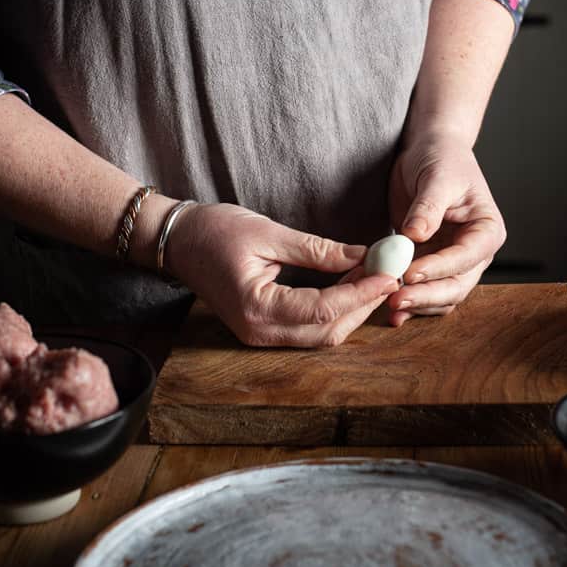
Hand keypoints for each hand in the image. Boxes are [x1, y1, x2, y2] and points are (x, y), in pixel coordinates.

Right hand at [164, 203, 397, 346]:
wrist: (177, 240)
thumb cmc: (214, 231)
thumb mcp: (268, 233)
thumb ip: (317, 250)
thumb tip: (363, 256)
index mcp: (256, 309)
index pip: (323, 309)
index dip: (361, 292)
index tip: (388, 272)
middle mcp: (259, 332)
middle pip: (328, 330)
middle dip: (363, 303)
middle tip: (387, 272)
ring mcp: (260, 335)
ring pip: (322, 334)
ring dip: (352, 308)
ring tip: (372, 275)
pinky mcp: (264, 327)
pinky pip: (309, 328)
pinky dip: (335, 309)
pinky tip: (349, 284)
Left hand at [387, 134, 505, 325]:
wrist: (429, 152)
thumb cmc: (441, 159)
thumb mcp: (436, 176)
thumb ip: (428, 207)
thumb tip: (415, 235)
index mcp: (486, 230)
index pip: (466, 258)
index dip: (438, 269)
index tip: (409, 273)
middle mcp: (474, 252)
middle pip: (456, 286)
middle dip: (426, 296)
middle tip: (395, 299)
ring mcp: (452, 262)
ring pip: (440, 297)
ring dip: (416, 304)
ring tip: (388, 303)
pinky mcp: (430, 265)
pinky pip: (422, 291)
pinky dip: (409, 302)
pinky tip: (390, 313)